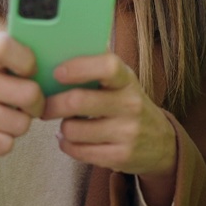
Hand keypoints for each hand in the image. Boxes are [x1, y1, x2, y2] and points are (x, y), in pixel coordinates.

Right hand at [0, 32, 45, 157]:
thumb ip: (14, 62)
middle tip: (26, 106)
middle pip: (29, 94)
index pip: (7, 47)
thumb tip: (56, 69)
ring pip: (20, 124)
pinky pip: (5, 144)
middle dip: (35, 105)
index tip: (29, 72)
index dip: (28, 62)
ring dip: (18, 126)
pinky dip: (4, 142)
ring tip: (5, 118)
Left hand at [42, 54, 177, 205]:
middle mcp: (130, 104)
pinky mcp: (120, 157)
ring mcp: (127, 133)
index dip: (78, 67)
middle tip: (44, 105)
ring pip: (72, 129)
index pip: (107, 66)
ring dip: (62, 127)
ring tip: (69, 124)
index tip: (57, 72)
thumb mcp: (123, 82)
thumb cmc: (129, 105)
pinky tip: (72, 140)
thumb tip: (61, 49)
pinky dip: (67, 144)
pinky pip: (77, 151)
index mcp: (128, 80)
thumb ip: (98, 68)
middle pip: (78, 101)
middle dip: (52, 104)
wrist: (161, 143)